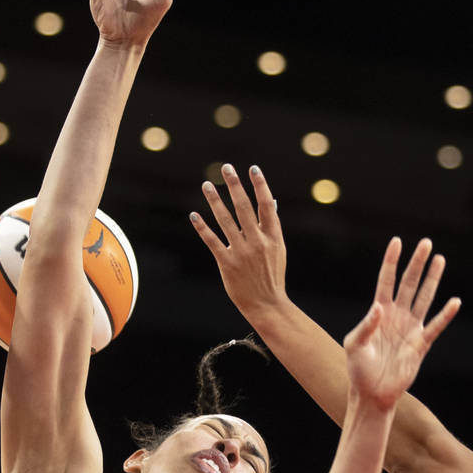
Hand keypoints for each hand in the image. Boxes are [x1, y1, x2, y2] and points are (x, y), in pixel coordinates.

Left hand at [191, 164, 286, 319]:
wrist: (267, 305)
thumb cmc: (272, 275)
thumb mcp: (278, 250)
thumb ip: (272, 227)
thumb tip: (270, 202)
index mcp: (273, 237)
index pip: (266, 205)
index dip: (260, 185)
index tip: (252, 169)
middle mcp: (258, 242)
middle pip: (244, 207)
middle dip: (235, 185)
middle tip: (226, 167)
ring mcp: (242, 252)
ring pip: (226, 221)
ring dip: (215, 200)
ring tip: (207, 185)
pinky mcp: (227, 264)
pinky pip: (212, 241)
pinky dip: (202, 227)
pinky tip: (194, 215)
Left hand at [343, 238, 459, 410]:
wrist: (372, 394)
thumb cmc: (358, 370)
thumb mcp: (354, 345)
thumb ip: (365, 326)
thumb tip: (379, 307)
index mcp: (378, 313)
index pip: (386, 281)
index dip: (391, 262)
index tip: (397, 241)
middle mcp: (396, 316)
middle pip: (409, 284)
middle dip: (417, 264)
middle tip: (426, 243)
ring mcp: (410, 329)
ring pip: (424, 298)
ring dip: (432, 279)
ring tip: (440, 259)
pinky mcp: (420, 345)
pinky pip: (436, 326)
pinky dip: (446, 315)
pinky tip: (455, 301)